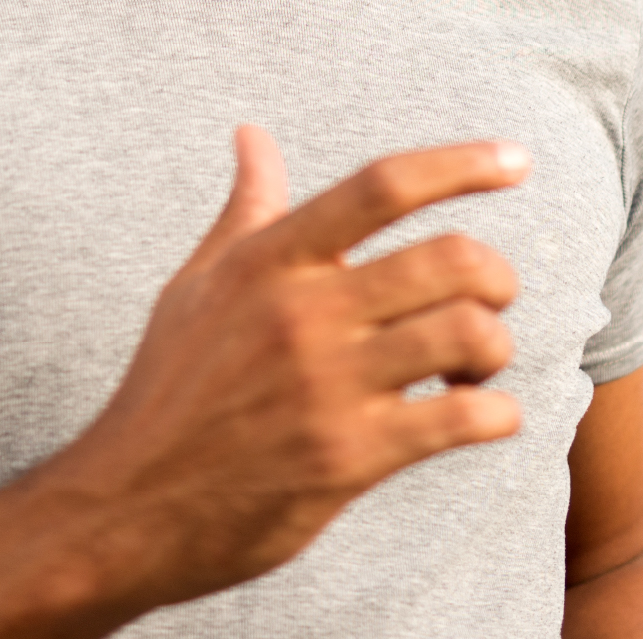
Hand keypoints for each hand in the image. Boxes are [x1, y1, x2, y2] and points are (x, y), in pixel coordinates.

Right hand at [39, 126, 528, 618]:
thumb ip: (244, 211)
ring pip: (466, 333)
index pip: (381, 187)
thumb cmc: (168, 388)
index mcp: (271, 260)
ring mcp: (327, 386)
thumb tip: (251, 136)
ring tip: (478, 365)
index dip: (458, 164)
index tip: (514, 160)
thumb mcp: (197, 286)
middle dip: (496, 275)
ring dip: (495, 347)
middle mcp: (303, 312)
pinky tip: (483, 416)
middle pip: (448, 257)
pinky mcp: (347, 458)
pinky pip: (459, 419)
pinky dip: (496, 414)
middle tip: (492, 297)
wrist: (128, 506)